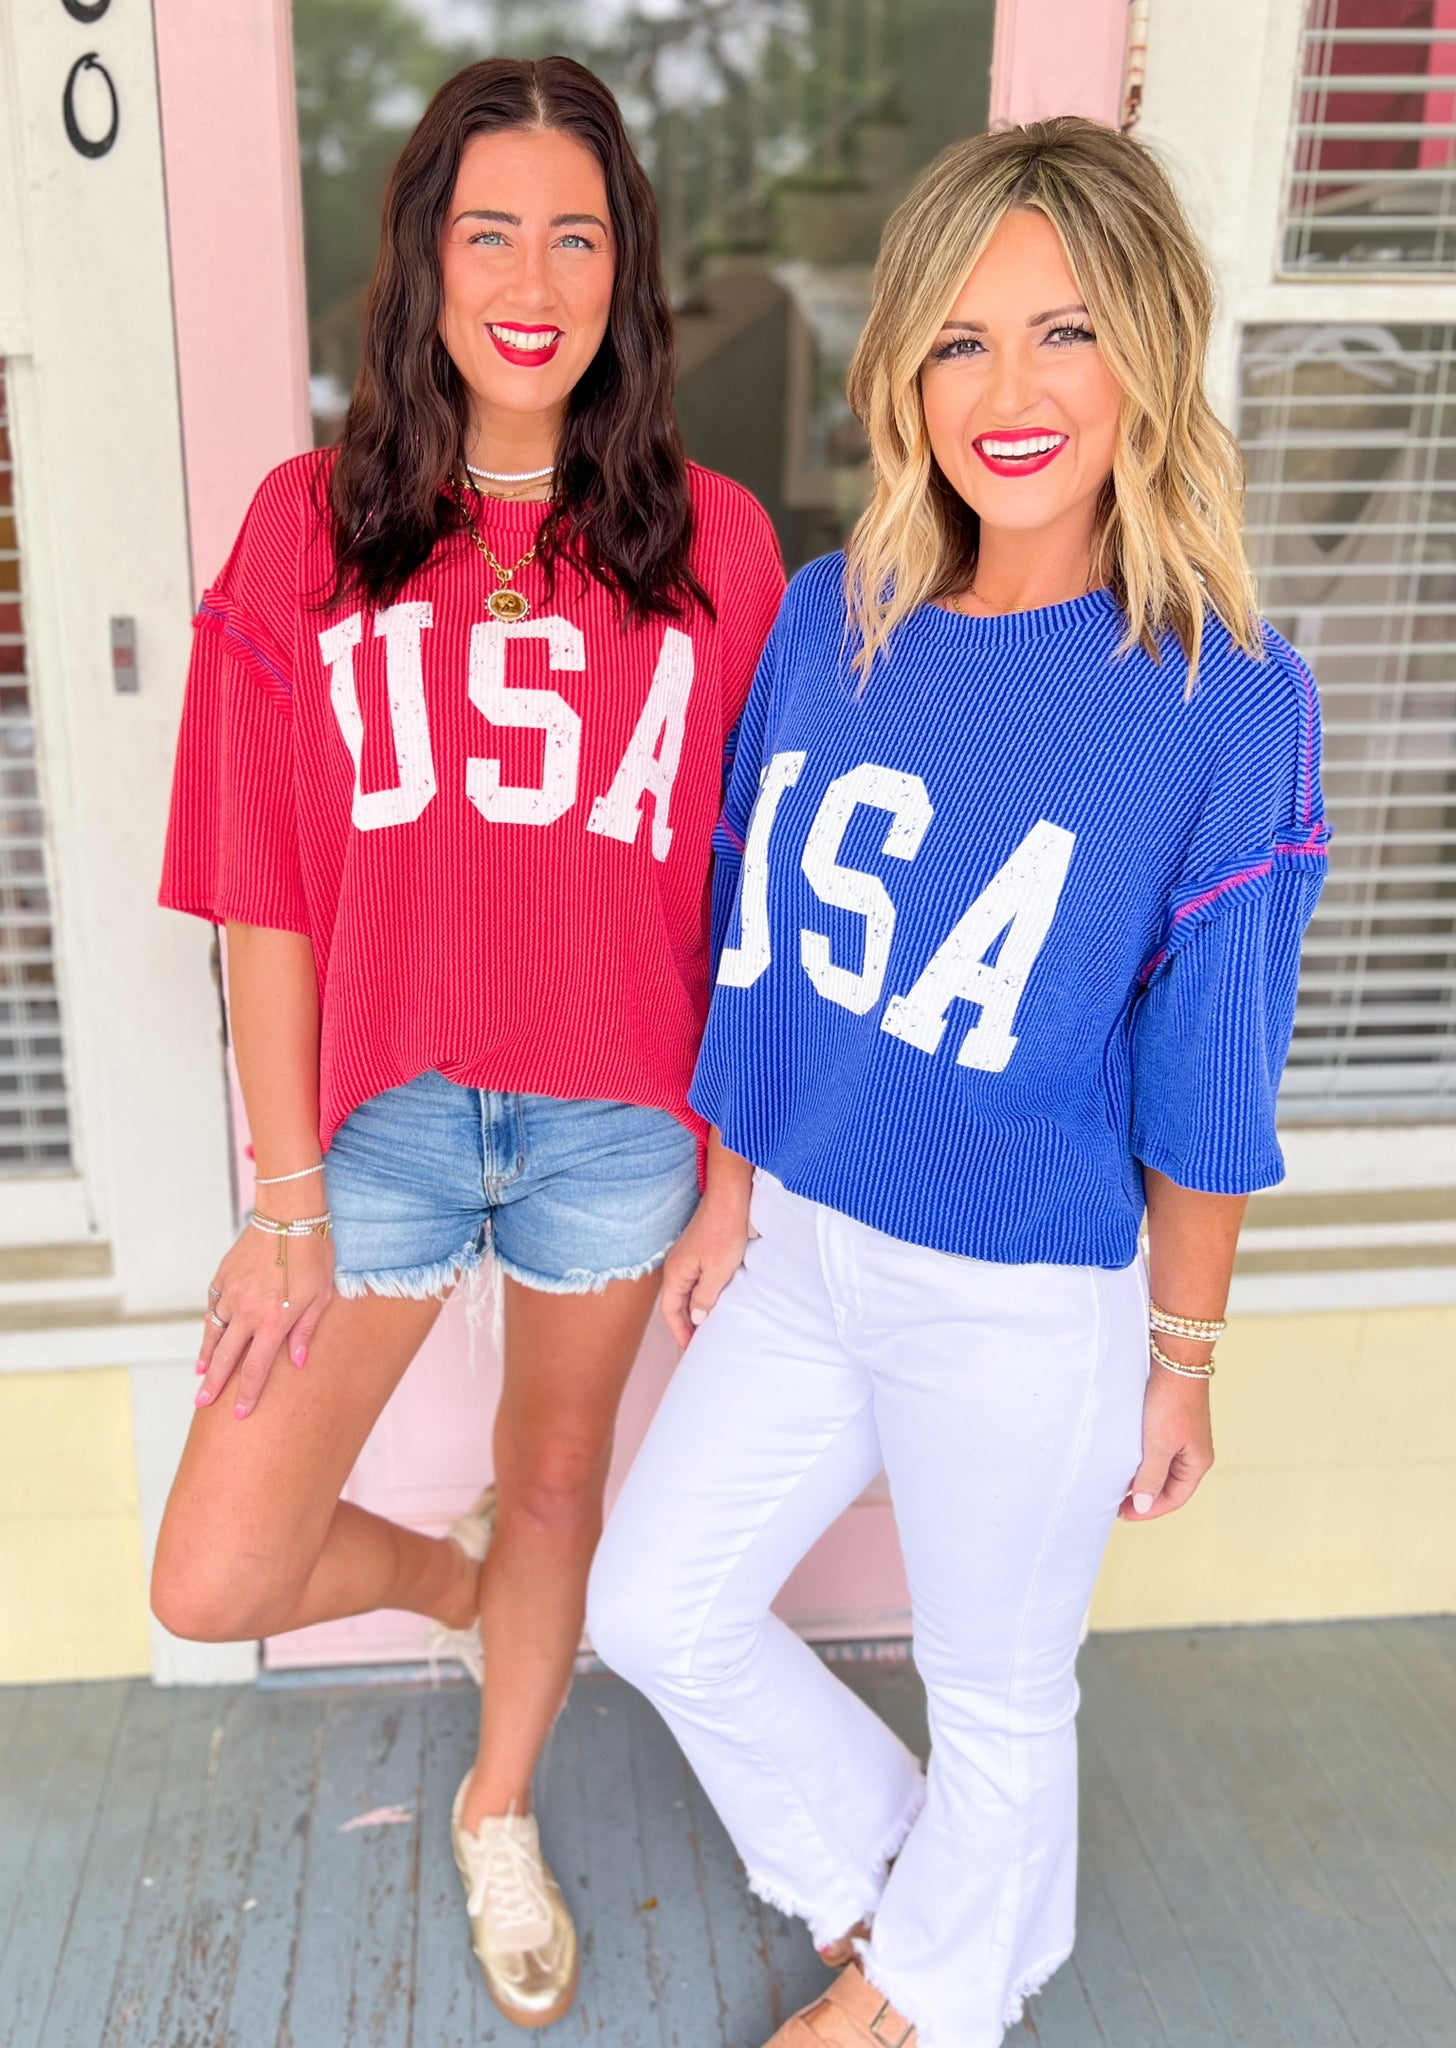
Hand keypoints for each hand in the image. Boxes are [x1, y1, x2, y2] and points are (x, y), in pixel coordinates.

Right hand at [197, 1212, 334, 1420]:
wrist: (289, 1215)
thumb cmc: (313, 1255)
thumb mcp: (320, 1296)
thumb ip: (305, 1332)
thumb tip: (297, 1364)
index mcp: (274, 1320)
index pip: (255, 1368)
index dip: (246, 1394)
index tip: (239, 1414)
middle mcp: (247, 1311)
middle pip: (226, 1357)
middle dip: (214, 1384)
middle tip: (203, 1404)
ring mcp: (231, 1293)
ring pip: (214, 1333)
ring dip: (207, 1356)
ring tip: (201, 1374)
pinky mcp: (223, 1276)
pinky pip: (212, 1307)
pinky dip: (208, 1325)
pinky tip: (208, 1336)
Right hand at [660, 1194, 749, 1346]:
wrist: (729, 1198)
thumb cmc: (724, 1231)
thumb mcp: (718, 1272)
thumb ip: (705, 1298)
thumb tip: (696, 1318)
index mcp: (675, 1273)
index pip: (670, 1311)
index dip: (679, 1332)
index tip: (690, 1349)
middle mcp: (676, 1266)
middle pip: (675, 1303)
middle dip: (685, 1324)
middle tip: (699, 1343)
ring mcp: (686, 1257)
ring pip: (686, 1291)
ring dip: (694, 1309)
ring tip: (707, 1326)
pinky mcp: (698, 1250)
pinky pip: (695, 1279)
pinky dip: (701, 1294)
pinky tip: (714, 1299)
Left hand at [1121, 1360, 1213, 1520]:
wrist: (1175, 1359)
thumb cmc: (1170, 1401)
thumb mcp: (1158, 1444)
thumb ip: (1150, 1476)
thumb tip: (1144, 1505)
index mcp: (1198, 1462)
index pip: (1175, 1498)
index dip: (1150, 1510)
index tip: (1124, 1514)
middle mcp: (1194, 1452)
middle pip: (1170, 1485)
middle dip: (1146, 1496)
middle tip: (1118, 1502)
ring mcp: (1184, 1437)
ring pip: (1163, 1468)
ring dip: (1144, 1478)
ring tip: (1120, 1483)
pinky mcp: (1172, 1423)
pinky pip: (1159, 1451)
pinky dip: (1144, 1460)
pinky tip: (1127, 1459)